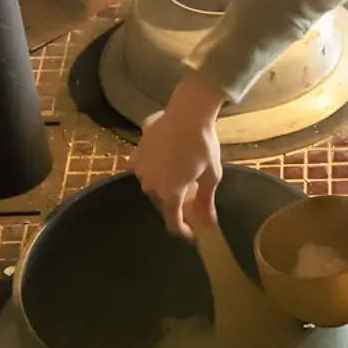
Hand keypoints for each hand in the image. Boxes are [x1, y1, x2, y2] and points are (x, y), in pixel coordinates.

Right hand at [131, 74, 226, 235]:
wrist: (188, 113)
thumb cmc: (203, 145)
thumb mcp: (211, 175)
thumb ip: (206, 201)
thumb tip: (210, 222)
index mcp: (169, 193)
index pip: (172, 222)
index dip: (183, 231)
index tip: (192, 233)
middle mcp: (150, 185)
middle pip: (163, 205)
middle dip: (177, 206)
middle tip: (191, 200)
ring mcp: (140, 170)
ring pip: (153, 189)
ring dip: (165, 189)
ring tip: (181, 179)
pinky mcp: (136, 155)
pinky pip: (145, 172)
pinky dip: (155, 174)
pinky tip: (168, 165)